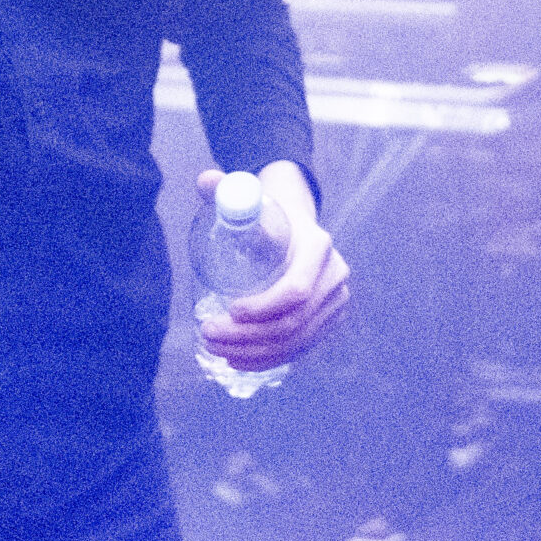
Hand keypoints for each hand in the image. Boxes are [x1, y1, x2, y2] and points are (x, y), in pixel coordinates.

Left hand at [195, 162, 348, 370]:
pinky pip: (301, 348)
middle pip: (294, 322)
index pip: (297, 289)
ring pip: (297, 341)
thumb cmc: (268, 212)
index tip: (230, 310)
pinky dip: (269, 359)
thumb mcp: (247, 196)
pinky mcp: (328, 320)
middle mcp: (334, 276)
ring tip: (215, 348)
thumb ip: (225, 188)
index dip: (264, 307)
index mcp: (318, 245)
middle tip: (209, 334)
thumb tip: (206, 181)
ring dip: (254, 353)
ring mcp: (335, 302)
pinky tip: (238, 359)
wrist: (295, 223)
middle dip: (249, 336)